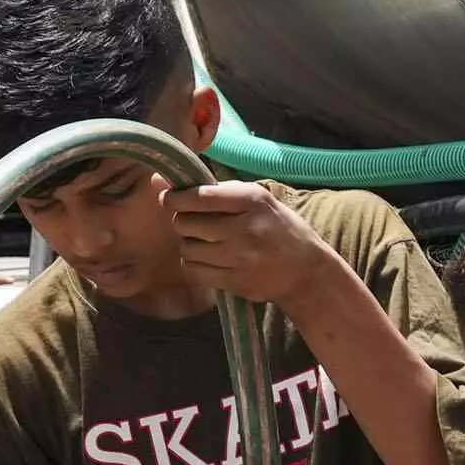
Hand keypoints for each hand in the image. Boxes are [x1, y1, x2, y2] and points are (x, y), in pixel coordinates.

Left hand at [171, 181, 359, 323]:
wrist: (306, 271)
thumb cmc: (279, 228)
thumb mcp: (258, 200)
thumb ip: (215, 190)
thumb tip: (159, 182)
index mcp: (252, 200)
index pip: (199, 196)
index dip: (175, 197)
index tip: (170, 198)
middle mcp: (245, 228)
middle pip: (186, 223)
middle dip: (182, 221)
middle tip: (193, 222)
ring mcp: (240, 257)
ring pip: (187, 248)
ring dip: (188, 243)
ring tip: (202, 241)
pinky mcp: (235, 281)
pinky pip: (195, 271)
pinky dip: (194, 264)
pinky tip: (207, 259)